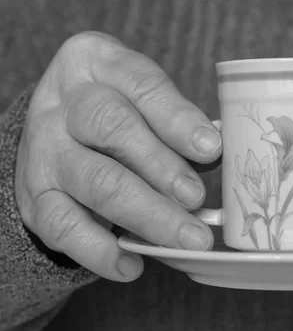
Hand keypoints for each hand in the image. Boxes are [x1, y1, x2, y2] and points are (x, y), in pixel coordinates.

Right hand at [15, 31, 221, 281]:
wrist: (58, 137)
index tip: (212, 149)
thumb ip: (178, 125)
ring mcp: (44, 150)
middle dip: (162, 167)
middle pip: (112, 127)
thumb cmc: (120, 115)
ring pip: (96, 181)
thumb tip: (218, 157)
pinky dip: (101, 252)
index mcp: (96, 63)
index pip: (140, 84)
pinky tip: (132, 267)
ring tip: (187, 238)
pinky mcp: (35, 197)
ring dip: (148, 215)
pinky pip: (65, 227)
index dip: (177, 118)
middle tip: (198, 200)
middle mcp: (63, 102)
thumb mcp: (145, 102)